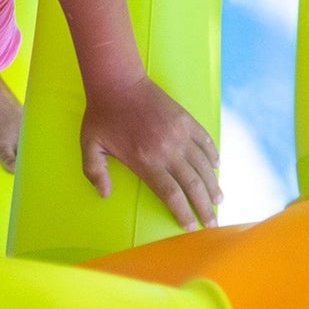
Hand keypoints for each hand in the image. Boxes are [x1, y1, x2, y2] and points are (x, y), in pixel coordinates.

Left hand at [80, 75, 221, 231]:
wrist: (117, 82)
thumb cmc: (102, 115)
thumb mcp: (90, 144)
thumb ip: (95, 172)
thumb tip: (104, 194)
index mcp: (146, 160)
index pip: (171, 194)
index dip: (183, 212)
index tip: (190, 226)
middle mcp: (168, 150)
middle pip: (193, 186)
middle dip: (205, 208)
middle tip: (212, 223)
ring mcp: (180, 134)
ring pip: (204, 166)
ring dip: (214, 186)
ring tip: (219, 201)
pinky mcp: (186, 120)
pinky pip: (205, 141)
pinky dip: (213, 156)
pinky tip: (217, 167)